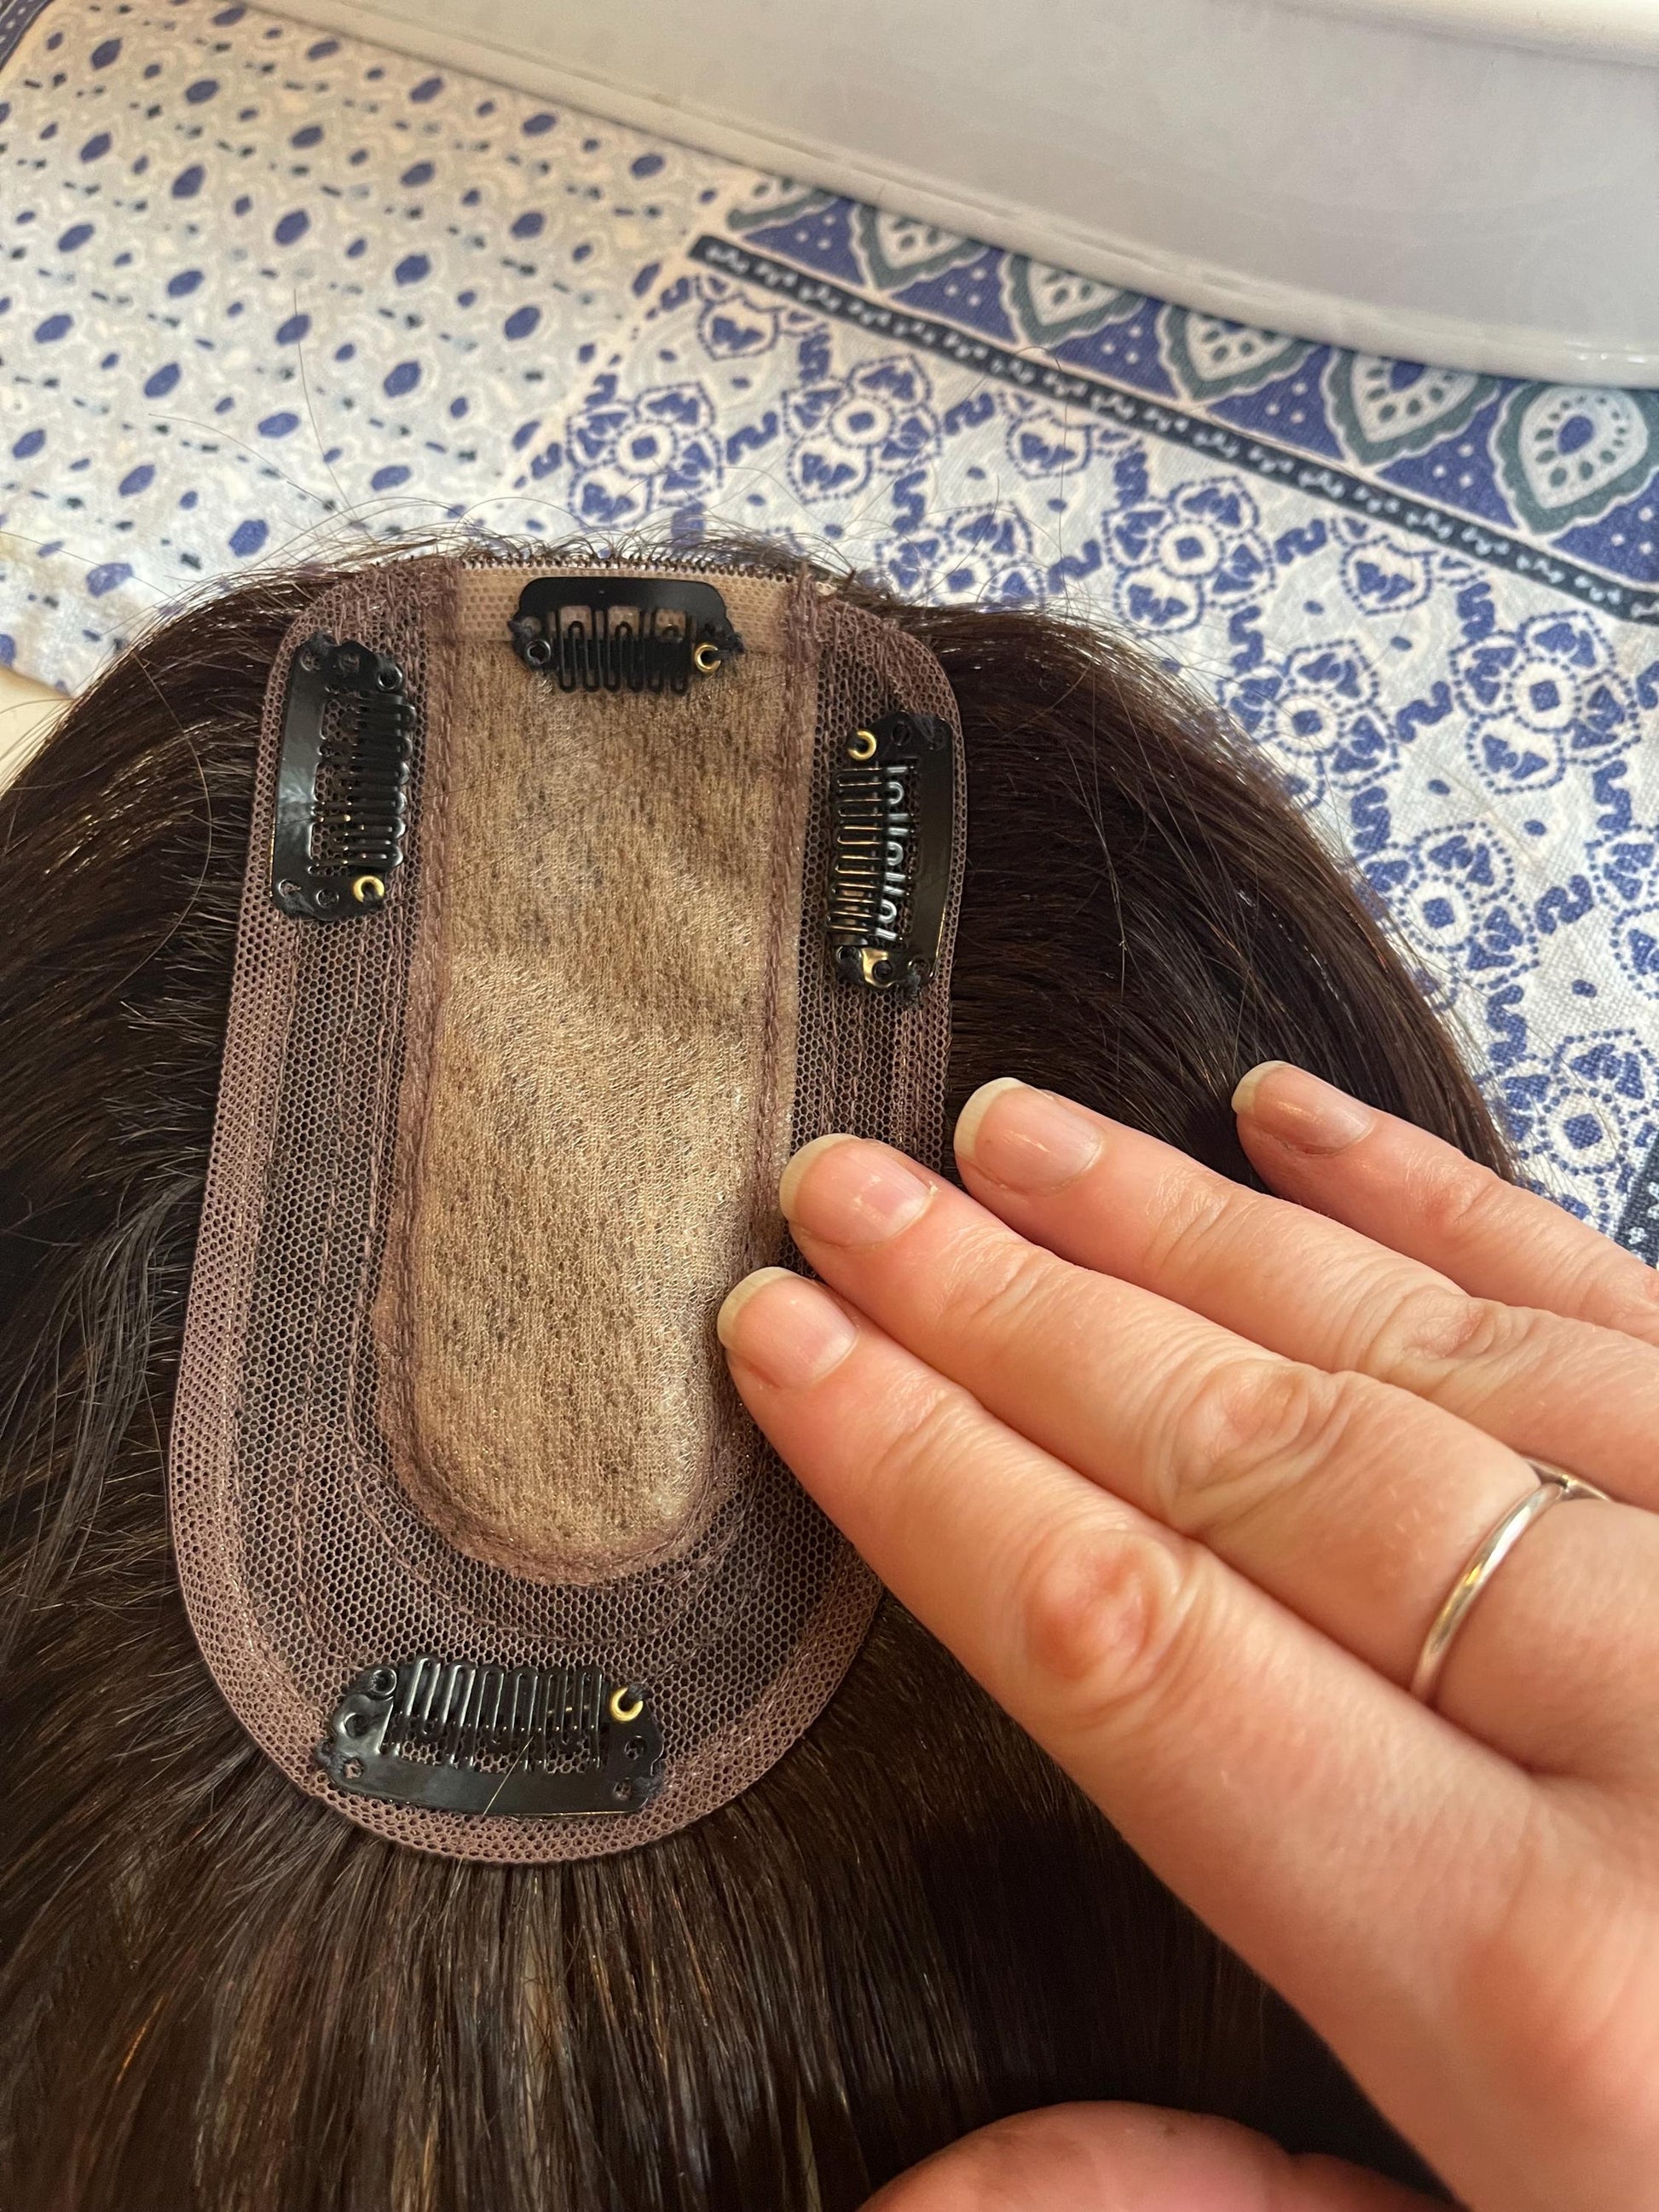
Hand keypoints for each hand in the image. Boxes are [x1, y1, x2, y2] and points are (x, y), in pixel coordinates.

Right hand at [716, 1063, 1658, 2211]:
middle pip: (1258, 1457)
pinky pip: (1627, 1307)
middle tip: (843, 1186)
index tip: (786, 1342)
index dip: (931, 1473)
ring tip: (1017, 1136)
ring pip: (1429, 1347)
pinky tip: (1303, 1122)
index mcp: (1554, 1989)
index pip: (1141, 1646)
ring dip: (1193, 1227)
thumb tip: (913, 2187)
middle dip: (1015, 1309)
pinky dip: (1452, 1207)